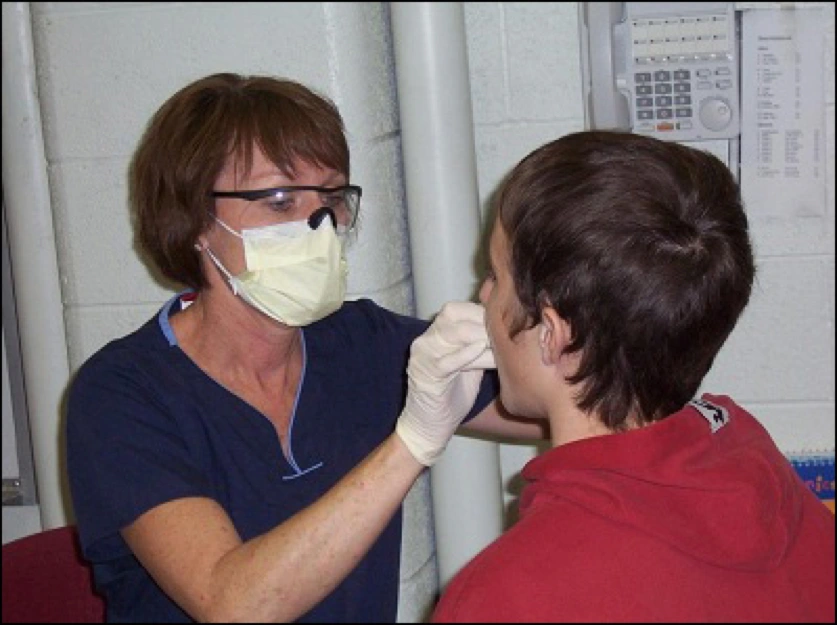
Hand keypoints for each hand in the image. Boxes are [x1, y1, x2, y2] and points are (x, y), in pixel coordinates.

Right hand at [395, 301, 495, 465]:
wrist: (429, 425)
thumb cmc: (452, 394)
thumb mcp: (469, 361)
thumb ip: (479, 341)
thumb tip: (505, 323)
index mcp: (433, 334)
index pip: (456, 309)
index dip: (481, 312)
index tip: (505, 322)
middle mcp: (424, 340)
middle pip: (455, 316)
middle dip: (484, 322)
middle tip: (507, 333)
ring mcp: (422, 356)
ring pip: (454, 334)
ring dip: (482, 337)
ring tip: (502, 346)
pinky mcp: (425, 375)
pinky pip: (447, 360)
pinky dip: (467, 354)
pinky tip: (483, 352)